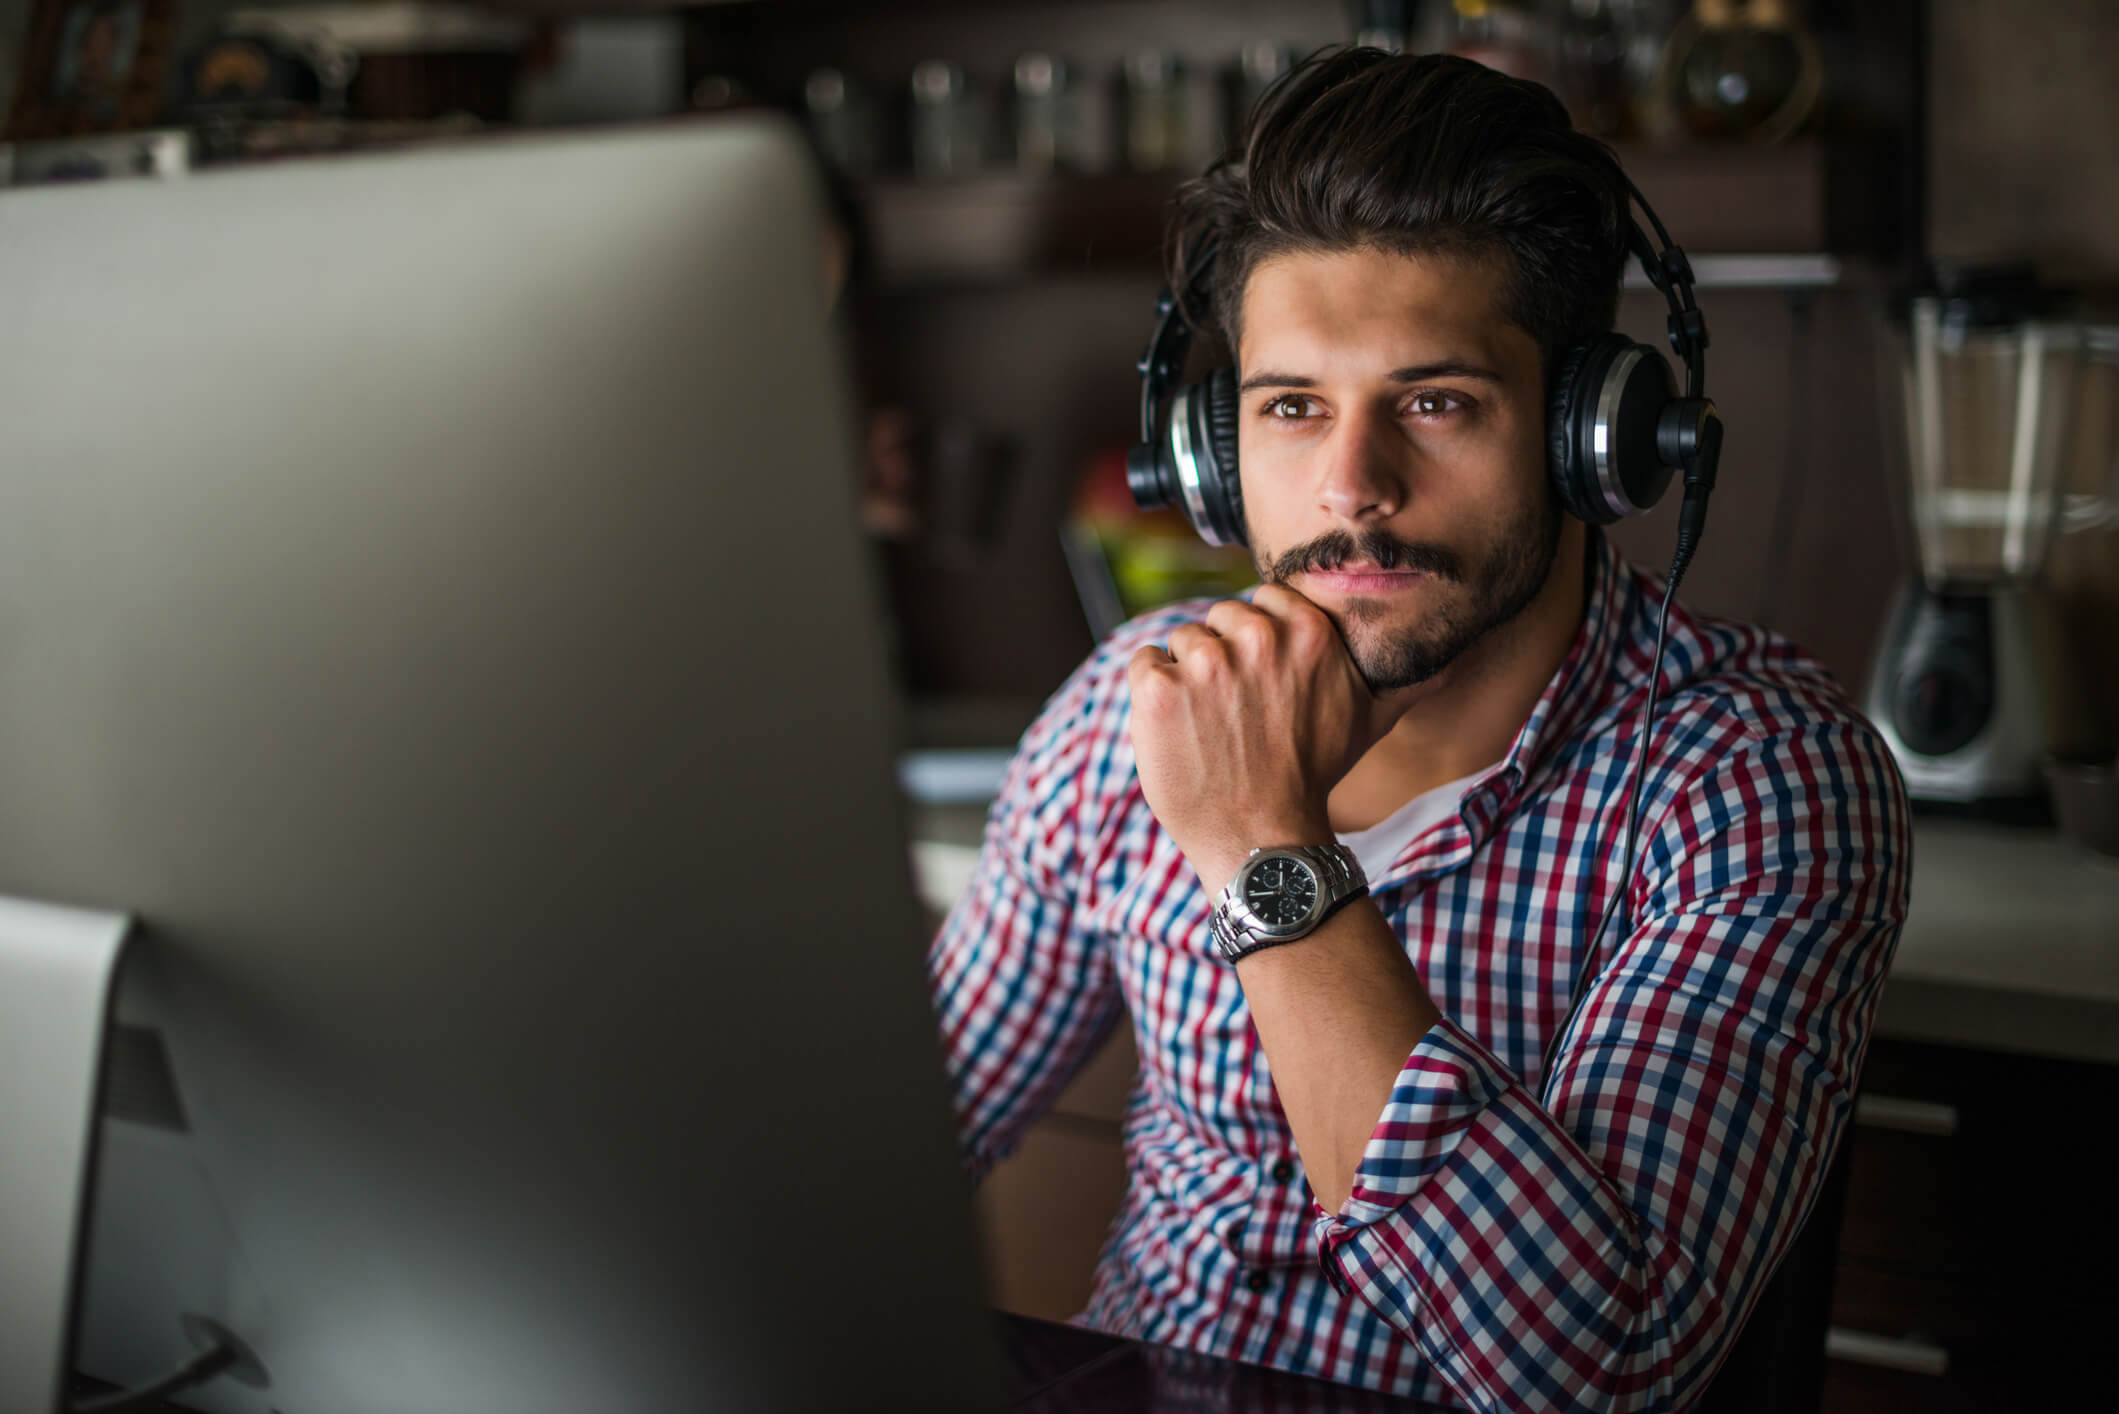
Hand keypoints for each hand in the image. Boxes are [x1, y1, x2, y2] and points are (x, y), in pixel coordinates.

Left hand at [1126, 585, 1393, 891]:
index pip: (1263, 599)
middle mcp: (1255, 638)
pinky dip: (1152, 693)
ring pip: (1182, 642)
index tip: (1263, 681)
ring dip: (1188, 679)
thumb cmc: (1313, 777)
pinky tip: (1179, 730)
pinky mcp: (1159, 690)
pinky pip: (1144, 663)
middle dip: (1223, 658)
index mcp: (1306, 631)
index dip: (1258, 640)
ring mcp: (1204, 663)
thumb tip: (1451, 657)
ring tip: (1211, 728)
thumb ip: (1407, 679)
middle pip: (1219, 619)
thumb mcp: (1372, 721)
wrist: (1261, 839)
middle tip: (1238, 714)